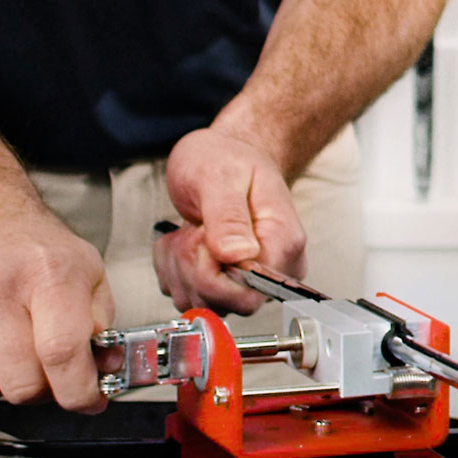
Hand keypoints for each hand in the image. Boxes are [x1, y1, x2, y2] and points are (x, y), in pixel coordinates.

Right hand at [0, 205, 114, 412]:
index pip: (61, 352)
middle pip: (20, 384)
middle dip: (40, 389)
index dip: (78, 390)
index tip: (84, 397)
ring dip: (0, 386)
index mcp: (44, 271)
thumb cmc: (29, 248)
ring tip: (7, 352)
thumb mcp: (85, 270)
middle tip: (44, 368)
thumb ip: (102, 324)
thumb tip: (104, 371)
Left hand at [154, 128, 305, 313]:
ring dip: (179, 265)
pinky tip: (184, 240)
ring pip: (202, 302)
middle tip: (194, 228)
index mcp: (282, 243)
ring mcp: (250, 280)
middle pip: (223, 302)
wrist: (224, 155)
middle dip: (191, 266)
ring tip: (190, 229)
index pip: (248, 292)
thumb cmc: (226, 158)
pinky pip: (189, 296)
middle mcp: (273, 269)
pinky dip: (174, 268)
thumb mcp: (220, 175)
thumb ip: (228, 215)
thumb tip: (237, 255)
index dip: (211, 271)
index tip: (202, 234)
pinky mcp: (227, 284)